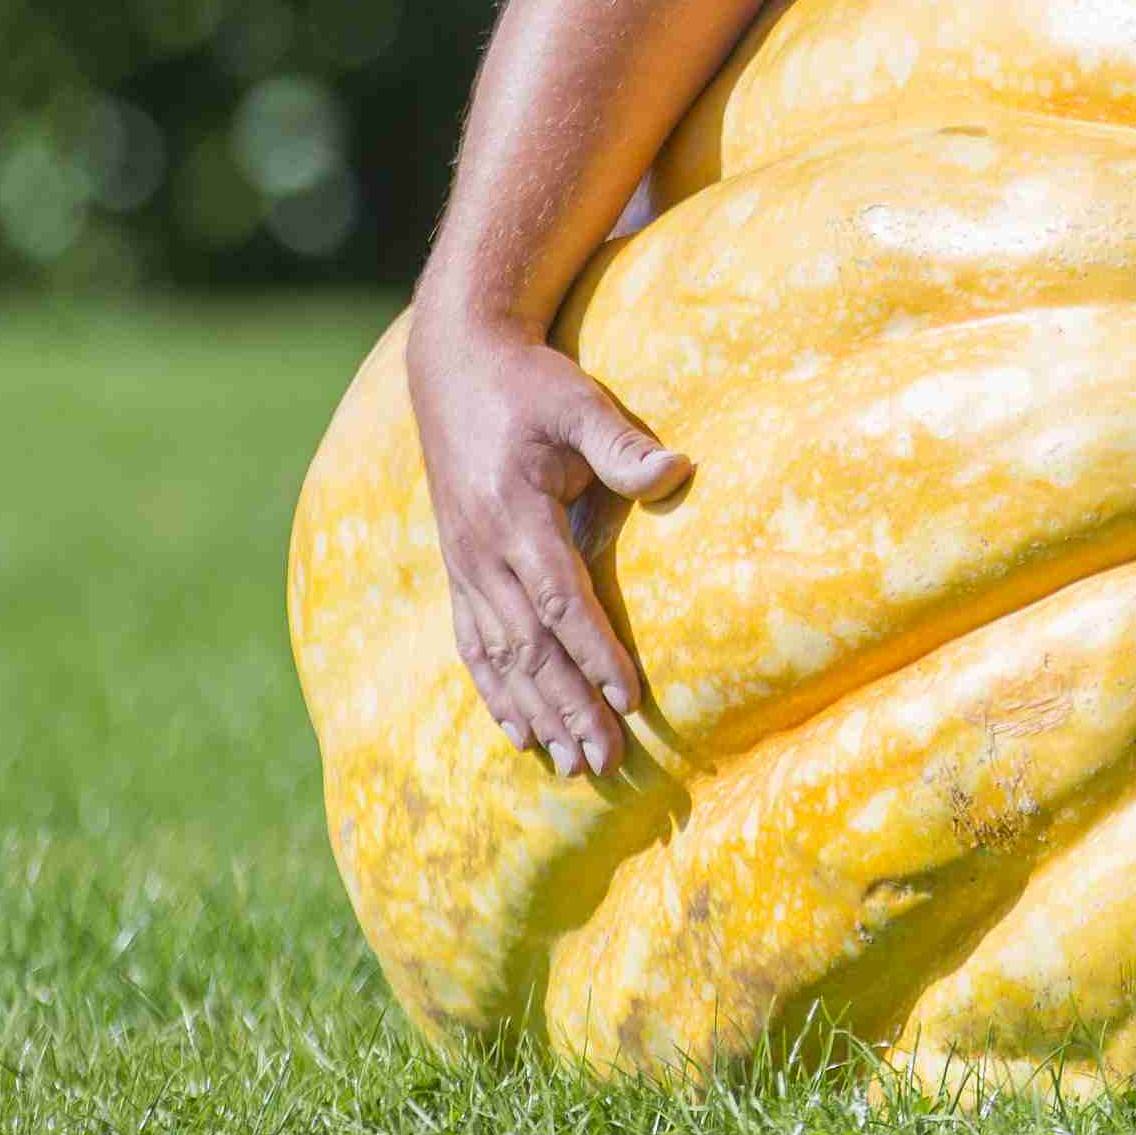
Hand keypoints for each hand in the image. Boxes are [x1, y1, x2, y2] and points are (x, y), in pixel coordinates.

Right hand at [406, 307, 691, 778]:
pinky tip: (519, 733)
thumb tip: (680, 470)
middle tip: (608, 761)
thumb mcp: (578, 402)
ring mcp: (464, 565)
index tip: (629, 699)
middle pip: (530, 647)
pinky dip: (495, 693)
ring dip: (536, 713)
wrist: (455, 369)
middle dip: (569, 706)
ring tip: (573, 764)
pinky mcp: (458, 570)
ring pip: (500, 657)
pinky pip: (473, 644)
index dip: (595, 653)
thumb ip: (622, 444)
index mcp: (514, 515)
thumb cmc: (529, 386)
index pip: (560, 601)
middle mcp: (481, 552)